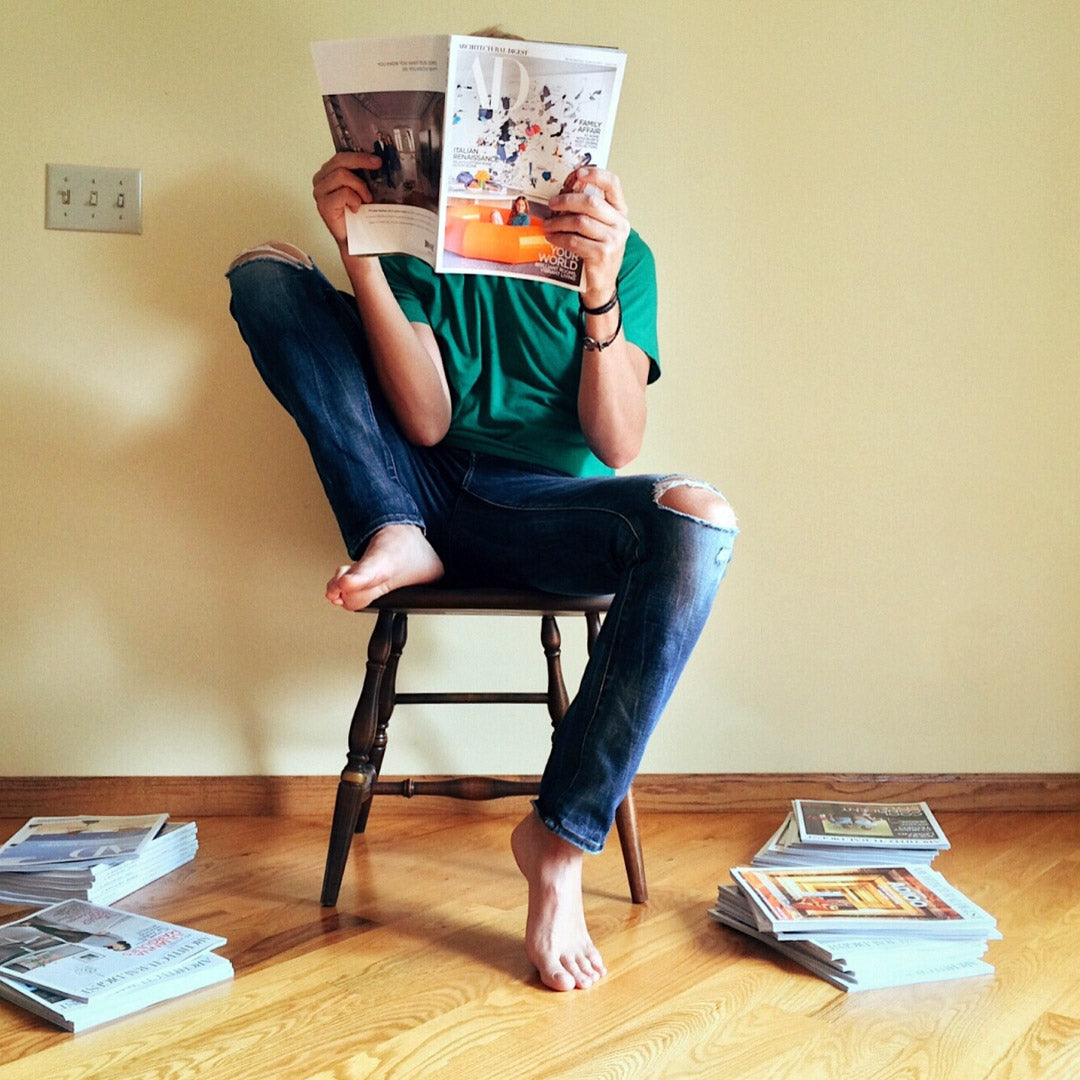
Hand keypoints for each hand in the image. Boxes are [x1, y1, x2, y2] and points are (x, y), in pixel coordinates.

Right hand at [312, 151, 382, 246]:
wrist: (357, 239)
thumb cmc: (360, 214)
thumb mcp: (363, 188)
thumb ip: (363, 173)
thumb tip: (379, 159)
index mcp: (329, 173)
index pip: (341, 156)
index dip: (359, 155)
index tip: (377, 159)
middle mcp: (321, 180)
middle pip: (340, 161)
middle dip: (361, 162)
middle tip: (377, 165)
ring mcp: (320, 192)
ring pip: (342, 175)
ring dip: (360, 186)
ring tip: (366, 199)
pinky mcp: (323, 205)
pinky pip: (343, 193)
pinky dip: (355, 199)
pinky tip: (357, 208)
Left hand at [543, 167, 629, 306]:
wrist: (601, 284)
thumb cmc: (597, 252)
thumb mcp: (599, 228)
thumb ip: (590, 211)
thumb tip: (564, 192)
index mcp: (620, 212)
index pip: (613, 183)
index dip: (594, 174)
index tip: (577, 174)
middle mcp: (620, 224)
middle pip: (591, 202)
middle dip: (566, 200)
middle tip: (551, 204)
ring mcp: (613, 240)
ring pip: (580, 222)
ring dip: (559, 222)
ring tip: (547, 225)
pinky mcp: (602, 254)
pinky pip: (575, 241)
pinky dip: (559, 238)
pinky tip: (552, 238)